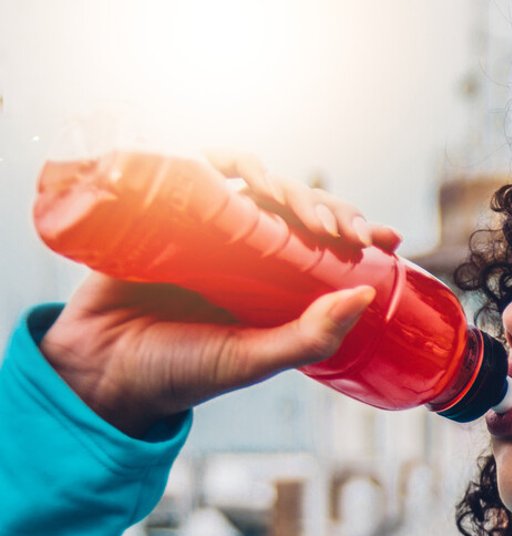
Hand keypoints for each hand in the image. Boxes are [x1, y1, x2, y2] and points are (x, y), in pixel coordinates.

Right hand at [38, 154, 394, 436]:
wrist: (101, 371)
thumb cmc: (181, 372)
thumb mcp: (252, 360)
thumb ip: (309, 336)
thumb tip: (367, 295)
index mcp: (275, 282)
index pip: (326, 242)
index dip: (357, 229)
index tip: (387, 237)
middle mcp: (245, 249)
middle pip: (295, 205)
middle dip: (323, 205)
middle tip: (334, 226)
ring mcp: (205, 229)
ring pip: (251, 182)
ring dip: (276, 180)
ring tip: (285, 201)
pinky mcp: (162, 215)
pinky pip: (192, 174)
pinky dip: (215, 162)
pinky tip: (233, 171)